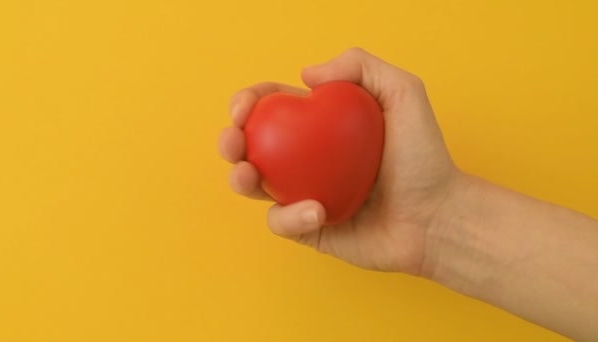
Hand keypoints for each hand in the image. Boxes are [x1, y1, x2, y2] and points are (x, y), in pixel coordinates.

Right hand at [219, 48, 461, 274]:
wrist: (436, 216)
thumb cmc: (423, 157)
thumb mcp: (402, 93)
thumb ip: (361, 66)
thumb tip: (305, 75)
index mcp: (319, 125)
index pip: (272, 106)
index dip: (249, 102)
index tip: (245, 107)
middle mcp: (306, 158)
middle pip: (252, 144)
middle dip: (230, 140)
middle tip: (234, 143)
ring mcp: (303, 193)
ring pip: (254, 185)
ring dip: (240, 178)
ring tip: (249, 175)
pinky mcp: (307, 228)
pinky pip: (282, 221)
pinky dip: (290, 216)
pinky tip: (317, 210)